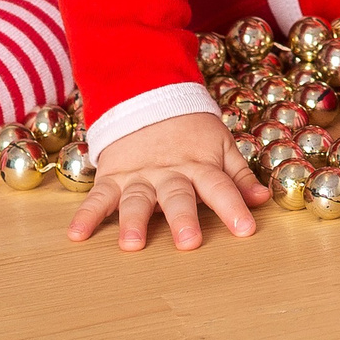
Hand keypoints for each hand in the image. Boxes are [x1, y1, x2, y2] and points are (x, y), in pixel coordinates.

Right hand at [68, 112, 265, 251]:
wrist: (147, 96)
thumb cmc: (190, 132)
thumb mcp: (220, 146)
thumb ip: (238, 176)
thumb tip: (262, 200)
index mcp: (198, 165)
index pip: (219, 186)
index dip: (234, 206)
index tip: (246, 229)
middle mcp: (169, 173)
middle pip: (177, 196)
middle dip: (183, 218)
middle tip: (189, 242)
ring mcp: (139, 176)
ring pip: (137, 199)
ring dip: (133, 221)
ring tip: (132, 244)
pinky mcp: (113, 176)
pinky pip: (98, 196)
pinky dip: (86, 214)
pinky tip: (77, 234)